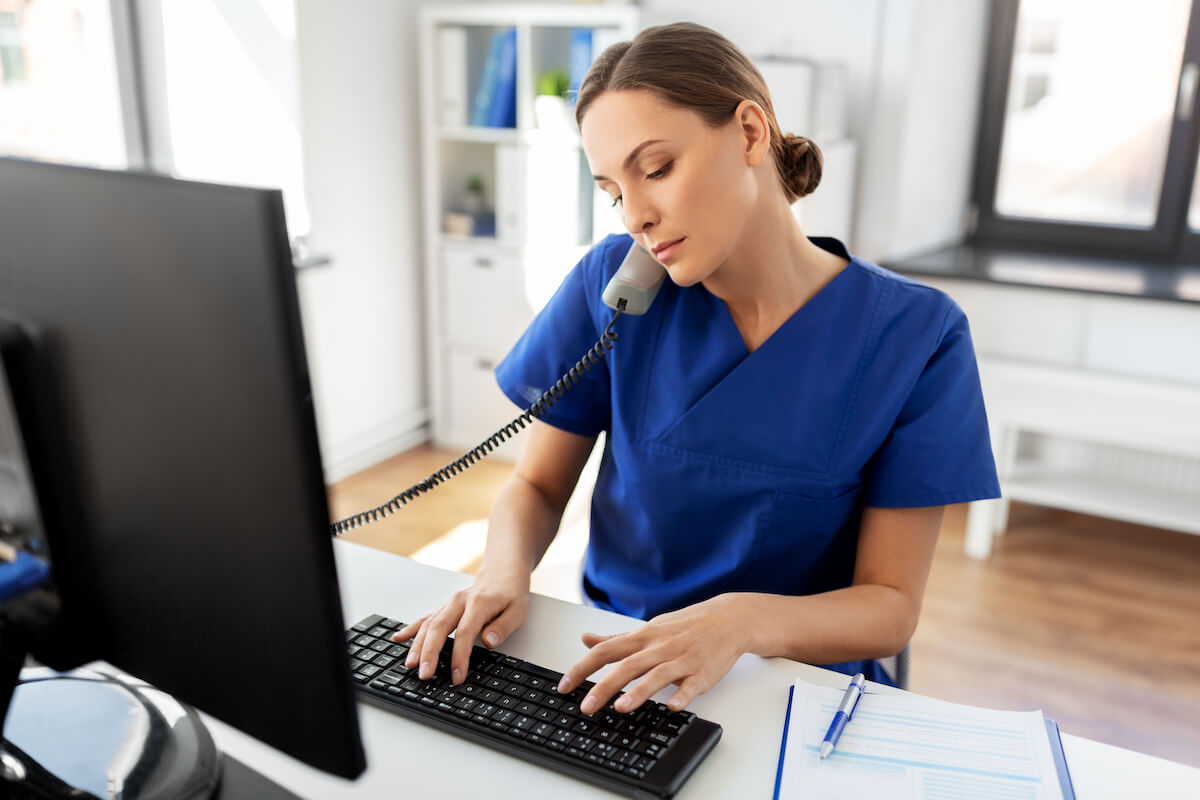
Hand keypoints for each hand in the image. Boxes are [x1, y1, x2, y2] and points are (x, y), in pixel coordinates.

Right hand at [392, 568, 529, 685]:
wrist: (502, 573)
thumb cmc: (510, 594)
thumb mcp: (518, 611)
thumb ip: (503, 627)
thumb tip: (489, 642)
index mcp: (479, 603)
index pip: (465, 632)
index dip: (460, 656)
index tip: (457, 676)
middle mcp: (459, 601)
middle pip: (440, 627)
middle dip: (429, 652)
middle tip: (424, 673)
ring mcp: (449, 604)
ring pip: (428, 624)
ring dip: (417, 644)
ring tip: (410, 664)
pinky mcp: (444, 608)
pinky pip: (425, 618)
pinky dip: (411, 629)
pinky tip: (398, 639)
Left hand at [555, 594, 751, 714]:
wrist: (728, 618)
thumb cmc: (685, 627)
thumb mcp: (648, 629)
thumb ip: (616, 639)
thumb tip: (586, 640)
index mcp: (643, 637)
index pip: (606, 651)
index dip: (583, 668)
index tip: (564, 687)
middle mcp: (659, 647)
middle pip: (628, 666)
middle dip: (604, 687)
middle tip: (586, 708)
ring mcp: (682, 659)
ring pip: (657, 675)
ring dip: (639, 692)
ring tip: (621, 708)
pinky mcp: (703, 672)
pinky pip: (692, 685)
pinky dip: (683, 695)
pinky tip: (672, 707)